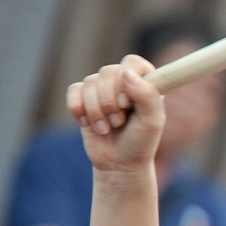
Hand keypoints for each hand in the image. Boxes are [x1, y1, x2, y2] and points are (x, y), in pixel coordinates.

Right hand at [66, 55, 165, 173]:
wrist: (118, 162)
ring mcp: (102, 87)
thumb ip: (147, 95)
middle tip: (119, 123)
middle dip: (110, 102)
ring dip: (96, 111)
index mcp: (146, 82)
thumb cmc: (140, 141)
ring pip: (89, 83)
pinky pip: (73, 91)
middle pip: (107, 72)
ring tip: (107, 128)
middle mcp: (124, 80)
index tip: (128, 104)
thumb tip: (127, 73)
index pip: (132, 62)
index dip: (126, 81)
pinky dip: (78, 109)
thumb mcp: (151, 122)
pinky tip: (88, 124)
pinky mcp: (83, 97)